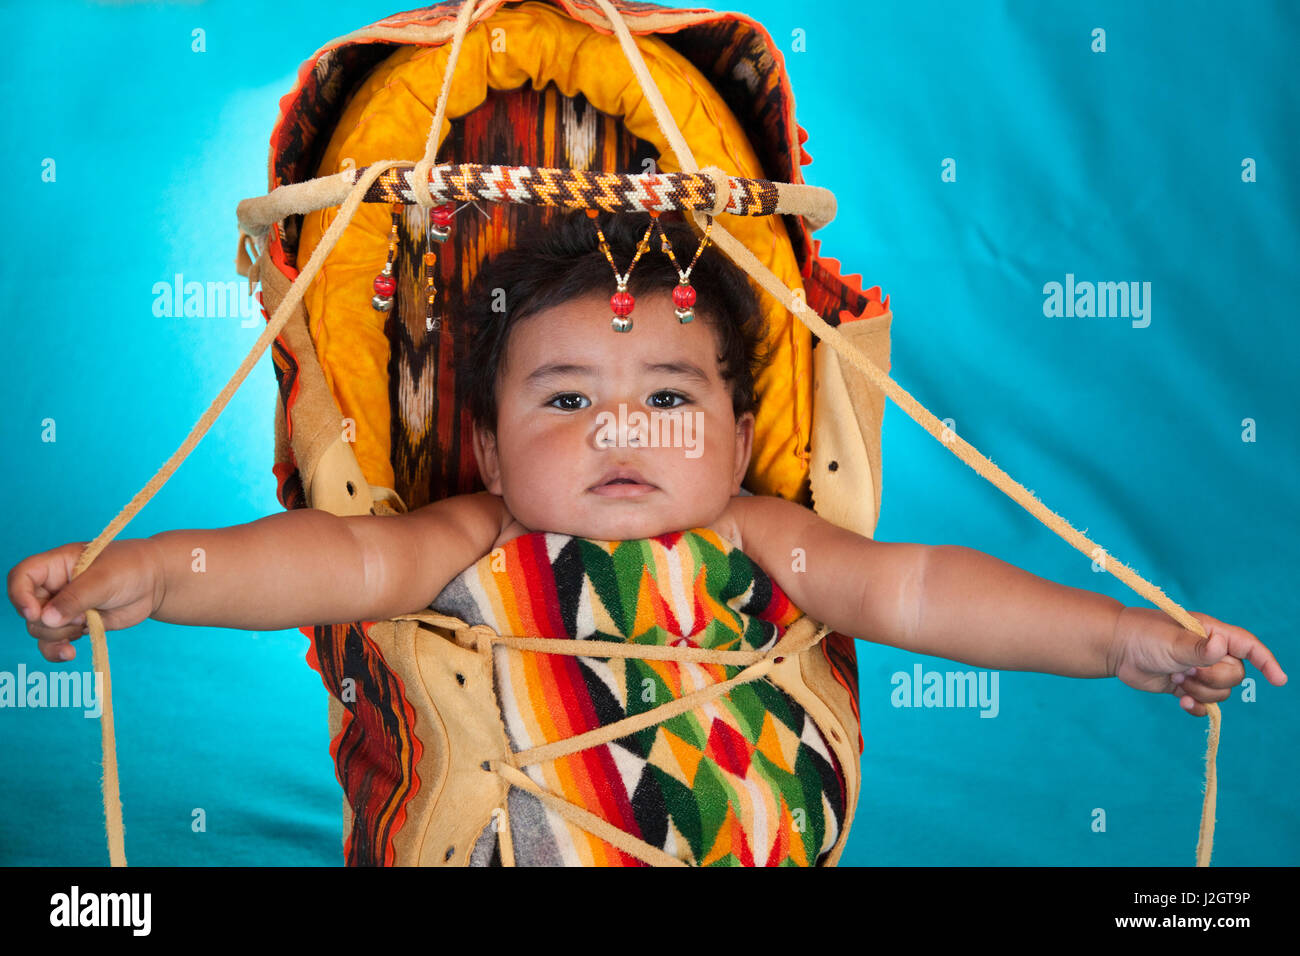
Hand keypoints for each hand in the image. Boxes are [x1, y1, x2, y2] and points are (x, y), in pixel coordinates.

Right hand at [7, 539, 164, 662]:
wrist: (155, 583)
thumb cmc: (131, 569)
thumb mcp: (104, 579)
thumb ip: (75, 598)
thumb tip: (45, 619)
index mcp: (56, 565)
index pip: (21, 577)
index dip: (20, 596)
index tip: (35, 612)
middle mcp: (54, 586)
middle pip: (29, 610)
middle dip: (49, 621)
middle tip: (80, 616)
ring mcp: (63, 607)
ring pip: (40, 629)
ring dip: (58, 635)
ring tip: (86, 624)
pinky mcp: (75, 625)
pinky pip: (53, 643)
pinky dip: (57, 651)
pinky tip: (70, 655)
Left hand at [1108, 606, 1286, 715]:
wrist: (1116, 649)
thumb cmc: (1143, 636)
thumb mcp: (1171, 641)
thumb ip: (1197, 648)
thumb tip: (1222, 645)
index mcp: (1212, 633)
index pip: (1248, 646)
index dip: (1266, 662)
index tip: (1279, 681)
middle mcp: (1209, 652)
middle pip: (1235, 675)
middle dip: (1212, 678)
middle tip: (1184, 670)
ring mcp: (1197, 670)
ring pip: (1221, 692)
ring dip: (1200, 691)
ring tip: (1174, 678)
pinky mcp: (1184, 686)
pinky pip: (1204, 703)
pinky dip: (1196, 707)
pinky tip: (1182, 702)